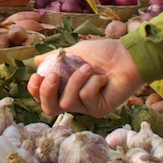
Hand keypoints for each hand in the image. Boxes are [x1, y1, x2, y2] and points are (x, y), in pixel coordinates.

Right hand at [28, 39, 146, 118]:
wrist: (127, 55)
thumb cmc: (104, 53)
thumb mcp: (74, 52)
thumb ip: (55, 59)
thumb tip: (35, 60)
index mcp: (65, 87)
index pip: (43, 96)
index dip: (35, 90)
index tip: (37, 76)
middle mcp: (74, 100)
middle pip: (49, 109)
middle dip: (46, 93)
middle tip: (53, 76)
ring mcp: (87, 107)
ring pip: (67, 102)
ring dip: (75, 81)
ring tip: (88, 68)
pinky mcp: (99, 110)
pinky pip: (86, 98)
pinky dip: (92, 83)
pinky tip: (103, 78)